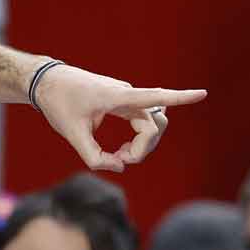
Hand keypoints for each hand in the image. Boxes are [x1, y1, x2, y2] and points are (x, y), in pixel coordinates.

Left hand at [32, 63, 205, 172]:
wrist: (46, 82)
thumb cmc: (58, 103)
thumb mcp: (71, 133)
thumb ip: (93, 155)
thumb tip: (119, 167)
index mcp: (116, 96)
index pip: (154, 96)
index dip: (180, 97)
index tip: (203, 93)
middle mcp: (126, 95)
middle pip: (153, 125)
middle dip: (144, 148)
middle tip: (119, 161)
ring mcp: (126, 98)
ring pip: (150, 125)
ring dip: (142, 145)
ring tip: (118, 157)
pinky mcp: (122, 102)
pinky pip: (141, 122)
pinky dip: (137, 140)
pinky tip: (121, 151)